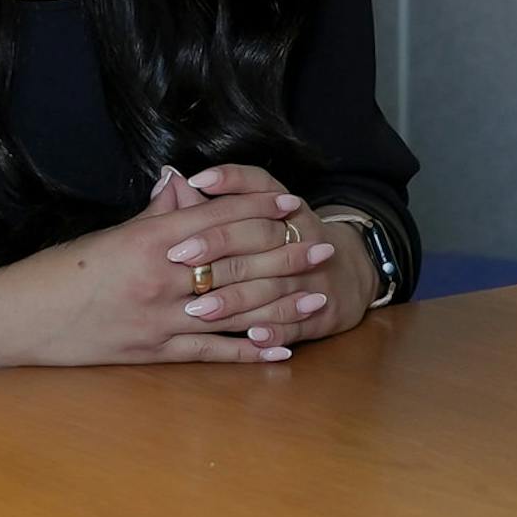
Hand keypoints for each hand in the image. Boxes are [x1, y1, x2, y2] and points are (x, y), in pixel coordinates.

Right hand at [0, 164, 337, 369]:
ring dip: (280, 304)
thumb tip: (184, 188)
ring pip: (235, 310)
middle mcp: (161, 278)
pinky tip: (279, 351)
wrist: (21, 318)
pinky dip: (248, 354)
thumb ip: (154, 215)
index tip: (291, 203)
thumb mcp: (109, 235)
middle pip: (238, 262)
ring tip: (315, 298)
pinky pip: (212, 354)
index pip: (218, 219)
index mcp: (149, 240)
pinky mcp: (155, 353)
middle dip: (285, 255)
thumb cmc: (59, 272)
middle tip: (323, 248)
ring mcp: (161, 319)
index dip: (260, 209)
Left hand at [168, 162, 360, 356]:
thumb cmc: (284, 242)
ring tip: (199, 307)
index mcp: (286, 207)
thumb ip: (214, 204)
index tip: (196, 181)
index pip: (259, 185)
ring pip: (272, 285)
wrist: (343, 273)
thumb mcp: (259, 215)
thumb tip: (174, 181)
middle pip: (260, 235)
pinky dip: (275, 330)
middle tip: (179, 255)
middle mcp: (303, 235)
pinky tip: (250, 336)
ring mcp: (313, 274)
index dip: (229, 181)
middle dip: (219, 244)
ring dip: (236, 298)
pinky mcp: (321, 312)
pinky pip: (296, 323)